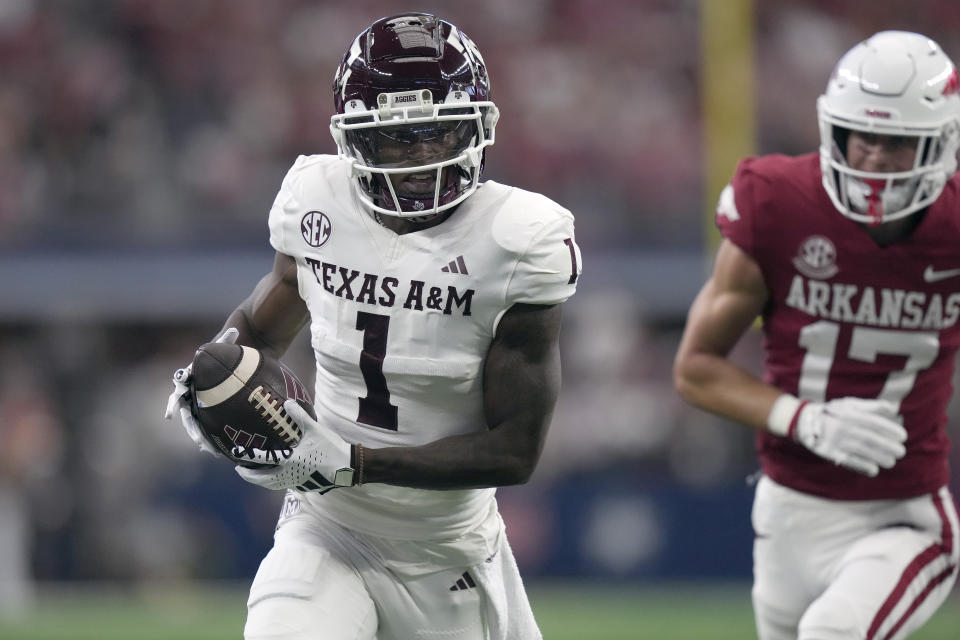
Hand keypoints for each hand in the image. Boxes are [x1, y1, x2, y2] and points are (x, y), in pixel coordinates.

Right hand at [163, 327, 238, 456]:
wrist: (230, 356)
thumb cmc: (225, 349)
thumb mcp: (225, 344)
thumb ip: (227, 339)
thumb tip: (235, 330)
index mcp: (189, 379)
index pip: (178, 395)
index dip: (173, 406)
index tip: (170, 417)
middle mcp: (190, 393)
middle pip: (187, 415)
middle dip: (192, 429)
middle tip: (198, 442)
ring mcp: (199, 402)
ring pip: (197, 423)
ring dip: (201, 437)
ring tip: (208, 450)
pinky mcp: (210, 409)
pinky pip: (209, 425)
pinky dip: (212, 436)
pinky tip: (219, 451)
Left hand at [235, 399, 355, 492]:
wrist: (347, 467)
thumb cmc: (330, 448)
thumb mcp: (314, 430)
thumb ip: (299, 416)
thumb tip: (287, 403)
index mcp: (289, 461)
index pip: (263, 460)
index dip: (248, 457)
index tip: (237, 454)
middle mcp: (290, 475)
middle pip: (264, 480)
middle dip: (250, 476)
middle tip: (240, 471)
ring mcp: (297, 482)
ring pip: (273, 485)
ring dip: (261, 481)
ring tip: (254, 475)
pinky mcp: (304, 486)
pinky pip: (283, 485)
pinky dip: (274, 482)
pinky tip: (276, 477)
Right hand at [791, 397, 906, 476]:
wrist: (806, 421)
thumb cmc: (834, 412)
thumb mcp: (850, 404)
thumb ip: (870, 406)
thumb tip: (892, 408)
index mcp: (850, 414)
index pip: (874, 422)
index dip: (890, 429)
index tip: (903, 436)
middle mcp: (844, 427)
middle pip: (870, 438)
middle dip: (888, 446)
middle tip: (901, 451)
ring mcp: (837, 440)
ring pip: (861, 450)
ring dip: (879, 457)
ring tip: (891, 462)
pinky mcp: (830, 452)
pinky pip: (848, 460)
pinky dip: (862, 466)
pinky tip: (874, 470)